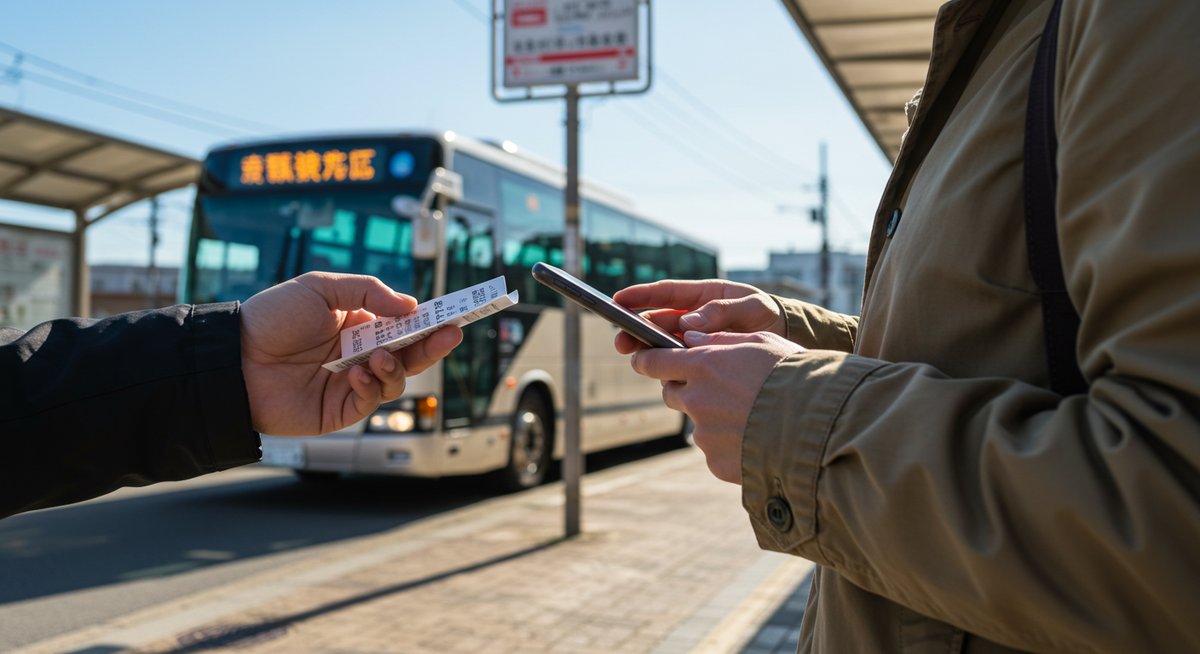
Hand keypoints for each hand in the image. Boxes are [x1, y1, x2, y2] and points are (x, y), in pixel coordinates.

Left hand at [238, 272, 462, 435]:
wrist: (234, 359)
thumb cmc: (272, 318)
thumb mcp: (321, 288)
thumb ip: (369, 292)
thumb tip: (411, 306)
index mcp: (356, 323)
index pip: (403, 323)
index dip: (429, 320)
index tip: (454, 315)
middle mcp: (357, 353)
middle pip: (409, 352)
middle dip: (432, 345)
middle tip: (451, 334)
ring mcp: (350, 382)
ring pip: (395, 379)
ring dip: (397, 367)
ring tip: (381, 356)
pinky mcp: (339, 409)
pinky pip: (371, 401)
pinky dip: (372, 387)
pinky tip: (358, 374)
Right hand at [613, 279, 783, 353]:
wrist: (788, 341)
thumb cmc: (769, 317)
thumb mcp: (751, 308)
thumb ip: (721, 313)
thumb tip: (689, 323)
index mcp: (703, 296)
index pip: (666, 293)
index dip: (640, 296)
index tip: (617, 300)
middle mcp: (694, 317)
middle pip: (657, 321)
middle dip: (636, 330)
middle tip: (622, 343)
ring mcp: (696, 339)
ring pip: (664, 344)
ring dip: (649, 351)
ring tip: (637, 360)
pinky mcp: (701, 360)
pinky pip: (680, 363)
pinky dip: (670, 368)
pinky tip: (663, 376)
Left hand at [630, 330, 803, 483]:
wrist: (821, 429)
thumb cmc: (797, 377)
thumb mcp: (763, 343)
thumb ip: (721, 340)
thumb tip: (690, 337)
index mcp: (703, 364)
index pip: (653, 361)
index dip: (646, 359)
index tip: (642, 358)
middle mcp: (696, 399)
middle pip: (672, 393)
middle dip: (685, 388)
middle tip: (715, 387)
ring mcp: (704, 434)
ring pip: (697, 422)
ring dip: (712, 417)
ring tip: (750, 415)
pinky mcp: (716, 462)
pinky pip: (715, 449)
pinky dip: (729, 444)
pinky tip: (756, 438)